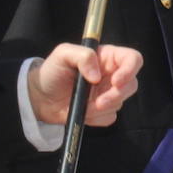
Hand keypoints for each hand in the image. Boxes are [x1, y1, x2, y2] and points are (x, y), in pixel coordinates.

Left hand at [26, 43, 142, 126]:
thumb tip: (96, 76)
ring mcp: (108, 93)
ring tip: (83, 105)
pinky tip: (83, 112)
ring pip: (121, 103)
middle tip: (98, 102)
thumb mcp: (63, 54)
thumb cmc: (52, 71)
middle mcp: (112, 75)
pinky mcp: (102, 111)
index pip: (133, 59)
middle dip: (116, 95)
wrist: (40, 98)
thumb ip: (83, 56)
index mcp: (107, 57)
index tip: (116, 82)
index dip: (130, 70)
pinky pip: (110, 117)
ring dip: (102, 108)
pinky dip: (97, 118)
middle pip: (131, 84)